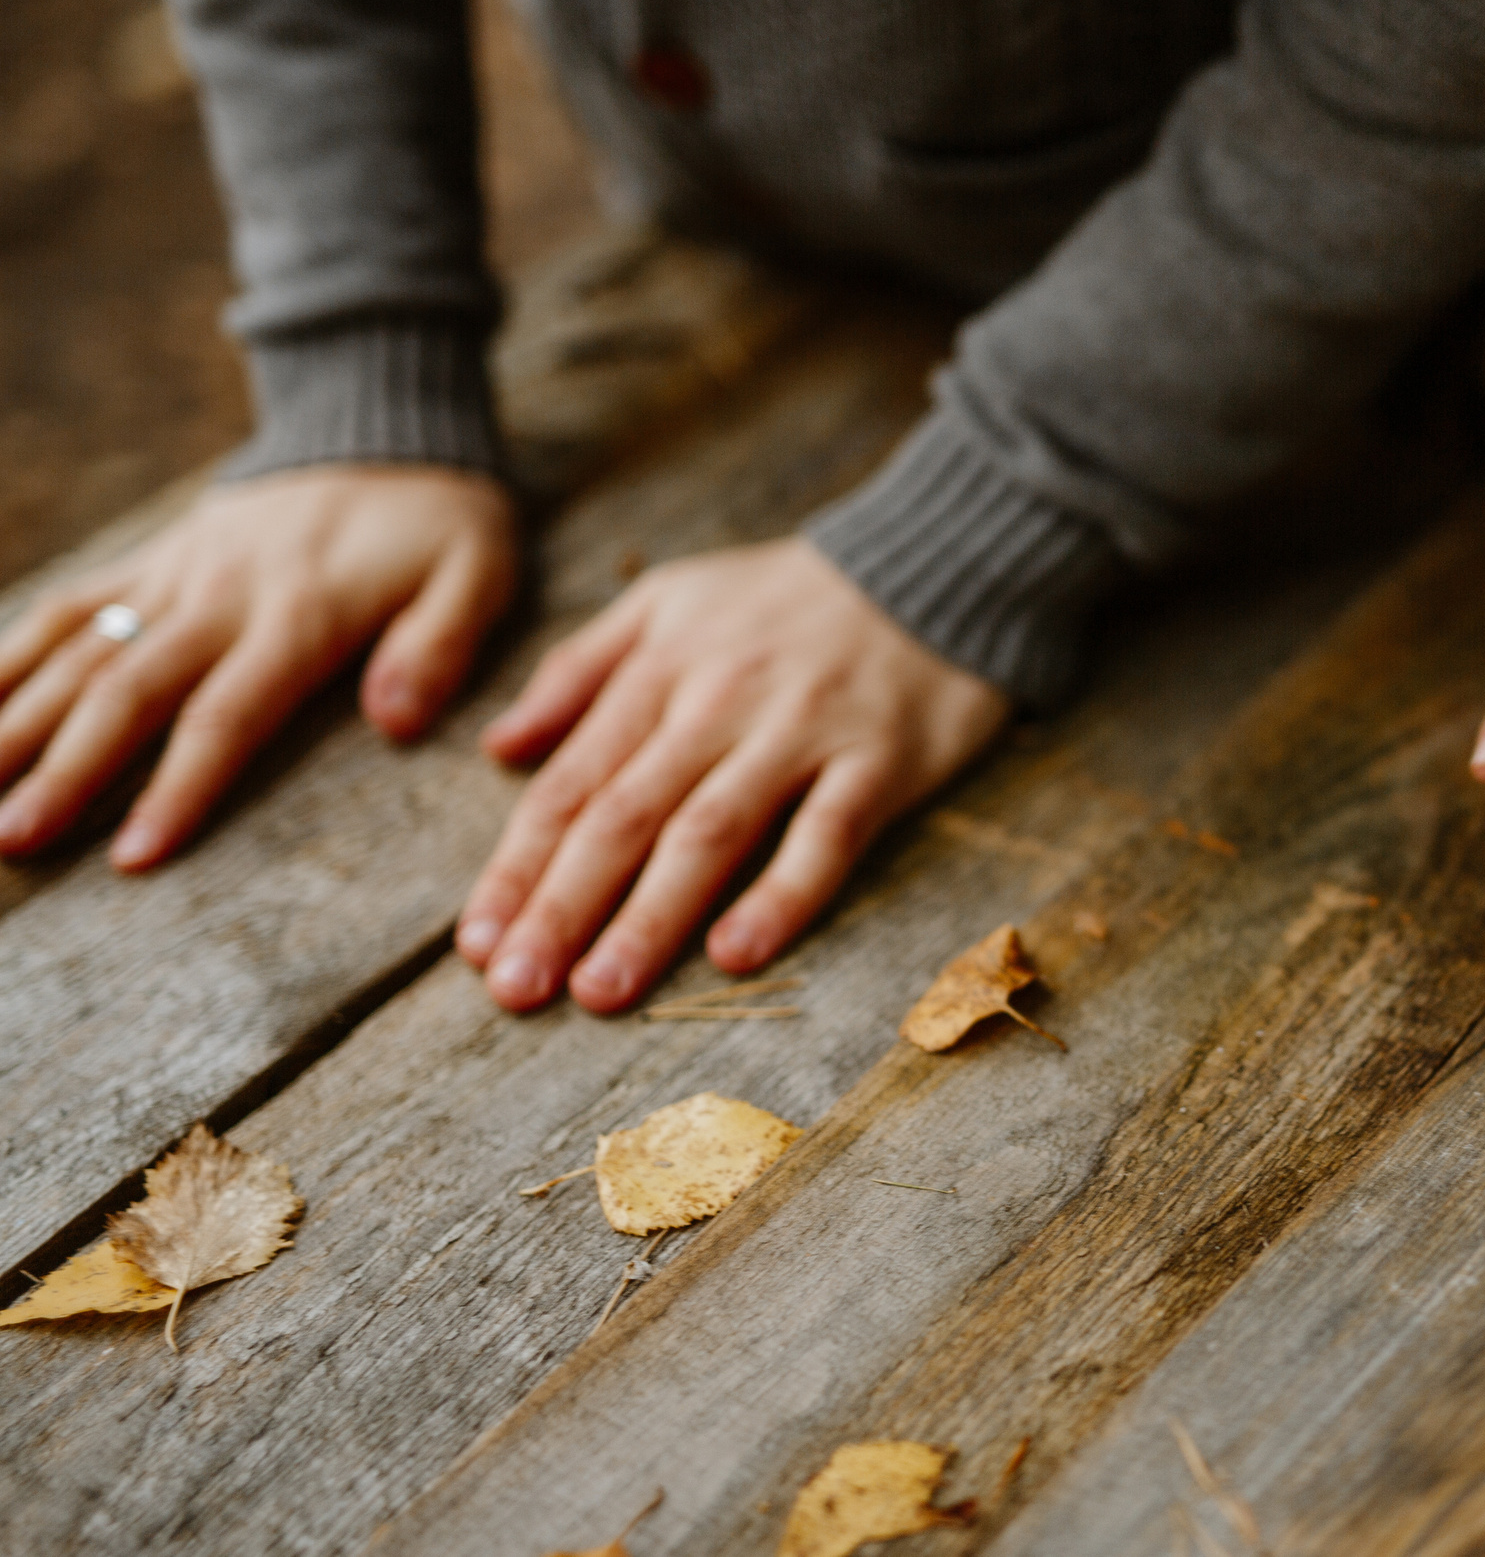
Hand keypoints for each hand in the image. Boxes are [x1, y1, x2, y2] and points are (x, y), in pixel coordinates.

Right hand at [0, 465, 516, 864]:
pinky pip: (71, 607)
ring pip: (78, 651)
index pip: (226, 712)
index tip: (133, 857)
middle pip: (128, 689)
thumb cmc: (442, 518)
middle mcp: (218, 594)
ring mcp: (174, 575)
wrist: (383, 426)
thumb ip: (437, 647)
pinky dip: (10, 653)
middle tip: (14, 839)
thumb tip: (398, 724)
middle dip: (67, 768)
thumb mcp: (477, 574)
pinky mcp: (152, 561)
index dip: (178, 785)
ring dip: (17, 718)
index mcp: (299, 612)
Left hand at [455, 537, 1010, 1013]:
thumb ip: (582, 669)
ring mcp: (800, 732)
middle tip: (517, 990)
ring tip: (601, 991)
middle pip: (624, 815)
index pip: (572, 782)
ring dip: (649, 916)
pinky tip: (736, 953)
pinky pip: (825, 835)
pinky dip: (781, 894)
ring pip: (710, 831)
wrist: (934, 566)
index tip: (476, 945)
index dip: (519, 866)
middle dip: (561, 907)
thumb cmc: (789, 596)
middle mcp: (719, 702)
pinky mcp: (878, 760)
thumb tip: (500, 748)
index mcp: (662, 667)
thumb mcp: (668, 600)